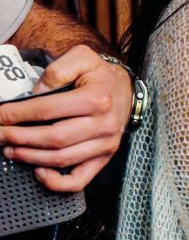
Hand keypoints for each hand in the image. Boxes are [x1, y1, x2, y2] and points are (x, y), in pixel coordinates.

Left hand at [0, 45, 131, 191]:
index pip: (48, 110)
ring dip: (30, 157)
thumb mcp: (82, 57)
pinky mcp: (104, 158)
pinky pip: (79, 179)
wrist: (126, 90)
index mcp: (96, 99)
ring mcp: (105, 144)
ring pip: (62, 159)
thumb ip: (57, 70)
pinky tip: (38, 172)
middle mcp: (103, 124)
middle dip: (19, 138)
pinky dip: (57, 182)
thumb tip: (36, 93)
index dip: (17, 114)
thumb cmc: (98, 75)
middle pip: (54, 138)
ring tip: (9, 150)